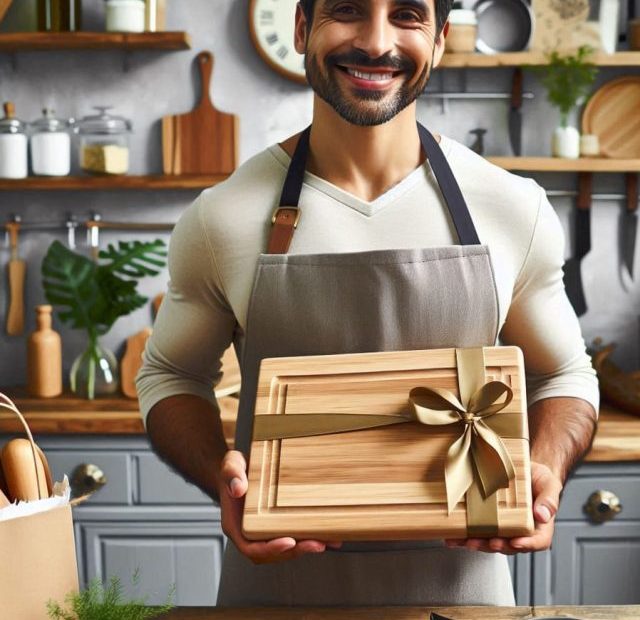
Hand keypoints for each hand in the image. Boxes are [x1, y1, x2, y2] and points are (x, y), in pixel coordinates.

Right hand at [218, 449, 341, 563]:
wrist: (239, 470)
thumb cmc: (234, 470)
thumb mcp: (230, 465)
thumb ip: (232, 474)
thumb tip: (238, 488)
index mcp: (236, 525)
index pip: (251, 546)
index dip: (270, 549)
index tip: (289, 542)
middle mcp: (250, 533)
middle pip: (272, 552)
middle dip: (295, 551)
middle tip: (316, 543)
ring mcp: (264, 531)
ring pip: (284, 548)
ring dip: (305, 548)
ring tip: (326, 542)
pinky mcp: (276, 525)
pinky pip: (291, 536)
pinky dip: (307, 538)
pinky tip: (325, 535)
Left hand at [444, 461, 562, 554]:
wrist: (524, 469)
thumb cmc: (539, 478)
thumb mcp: (549, 484)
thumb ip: (549, 500)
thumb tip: (542, 515)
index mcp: (539, 526)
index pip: (538, 541)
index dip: (527, 544)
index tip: (516, 542)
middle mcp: (520, 530)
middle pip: (510, 545)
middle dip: (497, 546)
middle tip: (488, 542)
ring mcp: (504, 527)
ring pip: (491, 541)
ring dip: (478, 544)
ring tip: (465, 541)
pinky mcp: (489, 521)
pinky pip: (478, 531)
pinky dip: (466, 535)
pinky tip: (454, 536)